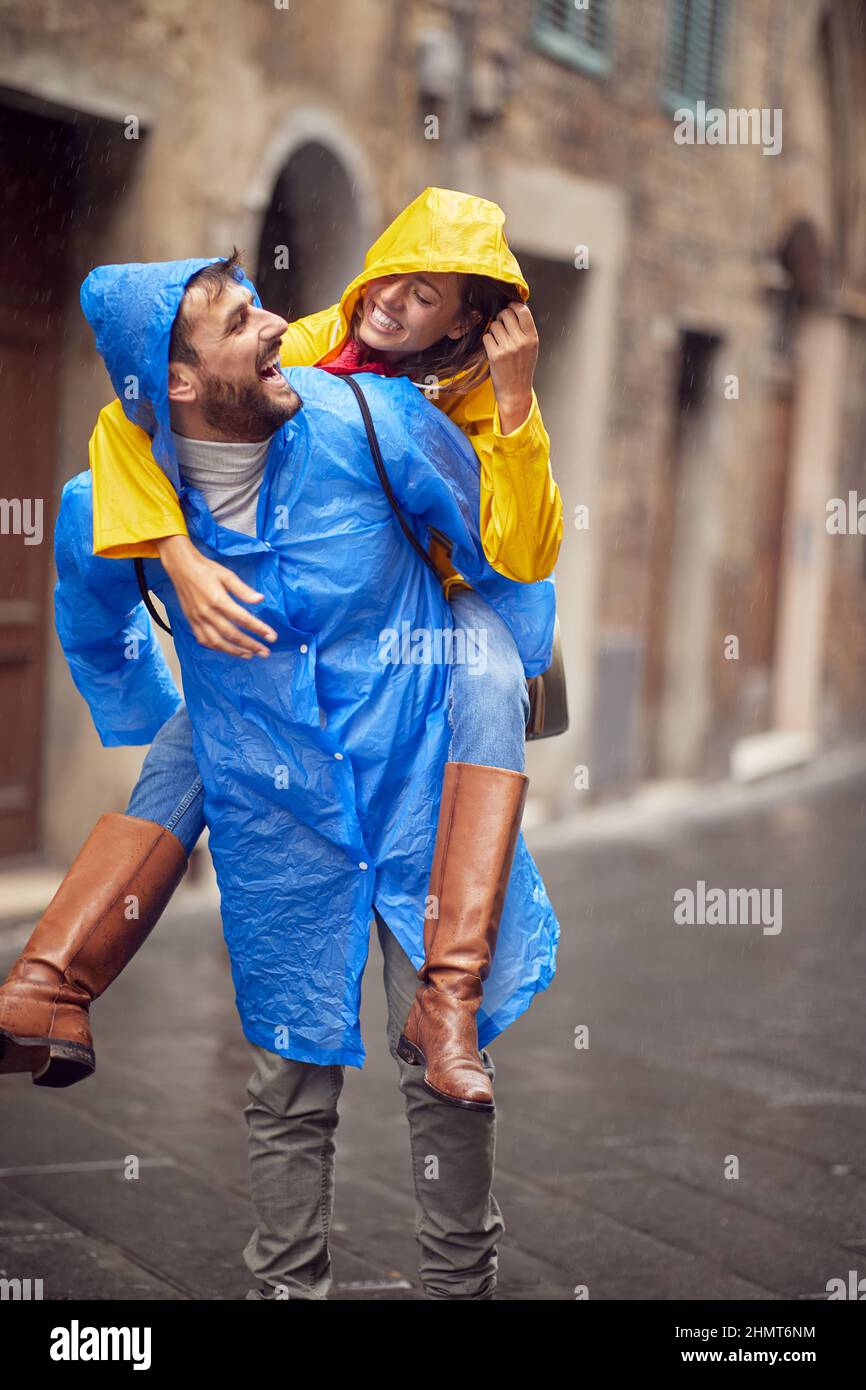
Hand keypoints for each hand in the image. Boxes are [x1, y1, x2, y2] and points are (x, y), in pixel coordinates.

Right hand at [156, 535, 276, 657]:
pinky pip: (203, 640)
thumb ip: (243, 590)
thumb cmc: (206, 569)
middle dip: (250, 645)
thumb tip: (260, 599)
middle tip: (265, 652)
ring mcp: (197, 619)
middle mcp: (206, 612)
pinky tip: (228, 650)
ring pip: (216, 642)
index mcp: (217, 600)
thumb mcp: (227, 575)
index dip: (258, 629)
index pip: (242, 619)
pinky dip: (217, 647)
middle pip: (231, 635)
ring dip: (234, 651)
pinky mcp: (191, 621)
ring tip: (249, 655)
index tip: (271, 637)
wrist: (181, 567)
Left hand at [482, 301, 537, 433]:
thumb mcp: (531, 348)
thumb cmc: (522, 369)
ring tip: (498, 341)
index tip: (509, 308)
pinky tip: (493, 348)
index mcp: (532, 338)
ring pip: (494, 324)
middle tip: (502, 326)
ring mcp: (508, 348)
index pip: (523, 310)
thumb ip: (525, 329)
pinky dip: (487, 340)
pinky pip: (486, 336)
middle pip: (506, 314)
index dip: (513, 305)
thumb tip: (514, 308)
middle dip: (501, 317)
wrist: (515, 391)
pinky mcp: (495, 355)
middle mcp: (521, 341)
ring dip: (493, 330)